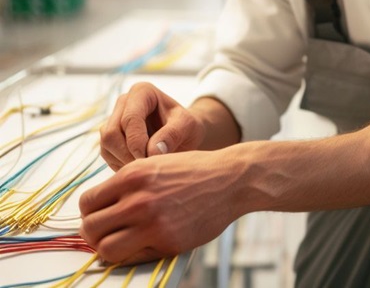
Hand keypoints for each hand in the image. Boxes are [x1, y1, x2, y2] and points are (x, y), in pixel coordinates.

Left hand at [79, 149, 236, 264]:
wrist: (230, 179)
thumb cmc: (195, 170)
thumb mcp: (157, 164)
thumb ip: (129, 182)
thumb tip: (101, 205)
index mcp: (133, 175)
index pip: (87, 202)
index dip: (90, 212)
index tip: (100, 215)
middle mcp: (137, 199)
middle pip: (90, 228)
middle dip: (94, 233)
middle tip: (107, 232)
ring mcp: (152, 223)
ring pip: (105, 249)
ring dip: (108, 248)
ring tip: (121, 241)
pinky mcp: (166, 242)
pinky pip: (132, 258)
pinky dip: (132, 254)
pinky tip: (143, 243)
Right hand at [99, 82, 203, 170]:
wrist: (183, 135)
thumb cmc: (185, 126)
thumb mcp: (187, 126)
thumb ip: (172, 134)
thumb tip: (152, 151)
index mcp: (142, 91)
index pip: (130, 119)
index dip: (137, 142)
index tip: (151, 158)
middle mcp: (123, 103)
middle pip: (111, 133)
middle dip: (129, 154)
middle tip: (149, 164)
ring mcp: (113, 120)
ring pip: (106, 145)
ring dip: (125, 161)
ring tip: (148, 164)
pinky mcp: (110, 138)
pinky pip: (107, 155)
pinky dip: (122, 165)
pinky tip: (140, 164)